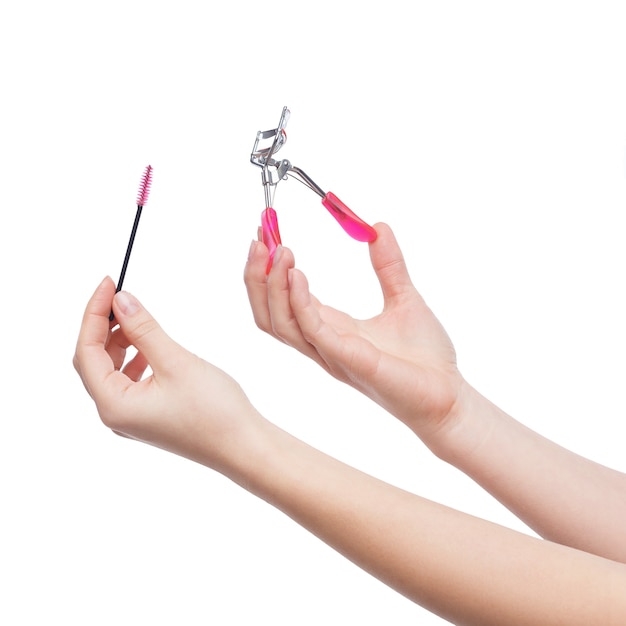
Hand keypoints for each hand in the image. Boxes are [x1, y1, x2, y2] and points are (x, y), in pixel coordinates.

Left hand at [73, 277, 260, 471]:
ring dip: (119, 340)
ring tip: (136, 316)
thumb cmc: (214, 412)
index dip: (93, 313)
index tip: (109, 283)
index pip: (86, 351)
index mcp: (113, 405)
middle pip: (93, 361)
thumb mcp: (176, 362)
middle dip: (103, 325)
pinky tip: (149, 346)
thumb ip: (143, 329)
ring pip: (111, 370)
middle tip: (121, 294)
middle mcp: (115, 414)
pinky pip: (129, 380)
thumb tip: (120, 300)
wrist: (244, 447)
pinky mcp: (149, 416)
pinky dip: (134, 356)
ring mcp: (132, 418)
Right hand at [244, 223, 466, 444]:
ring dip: (272, 285)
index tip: (265, 231)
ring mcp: (331, 353)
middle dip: (257, 275)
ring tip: (279, 250)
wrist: (449, 394)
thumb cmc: (426, 357)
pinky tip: (298, 274)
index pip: (285, 299)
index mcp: (332, 328)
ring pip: (279, 324)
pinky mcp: (347, 360)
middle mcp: (323, 342)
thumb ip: (388, 264)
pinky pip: (311, 331)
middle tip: (260, 237)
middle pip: (269, 313)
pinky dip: (299, 302)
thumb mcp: (404, 297)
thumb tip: (377, 226)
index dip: (269, 268)